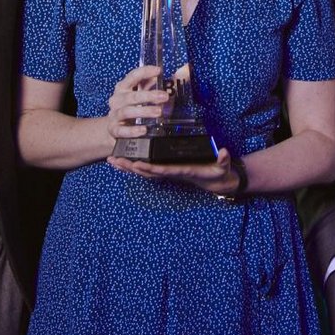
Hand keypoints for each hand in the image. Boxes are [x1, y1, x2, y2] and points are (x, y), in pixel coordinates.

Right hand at [104, 65, 168, 140]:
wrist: (113, 127)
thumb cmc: (128, 108)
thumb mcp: (137, 94)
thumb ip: (148, 86)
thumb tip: (163, 77)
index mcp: (122, 88)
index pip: (132, 76)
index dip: (145, 72)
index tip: (158, 71)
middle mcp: (117, 100)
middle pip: (132, 96)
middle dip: (149, 96)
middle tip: (164, 96)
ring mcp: (114, 115)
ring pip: (127, 111)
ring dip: (144, 111)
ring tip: (158, 112)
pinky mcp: (114, 129)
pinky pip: (122, 130)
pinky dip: (133, 130)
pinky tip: (143, 130)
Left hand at [108, 147, 242, 196]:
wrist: (217, 182)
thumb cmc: (219, 173)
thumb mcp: (223, 167)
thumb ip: (223, 160)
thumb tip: (224, 152)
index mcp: (183, 171)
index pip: (164, 170)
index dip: (150, 168)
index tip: (137, 164)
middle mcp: (172, 172)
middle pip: (147, 172)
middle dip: (130, 167)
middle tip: (113, 160)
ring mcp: (168, 171)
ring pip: (144, 170)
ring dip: (127, 166)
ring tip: (111, 160)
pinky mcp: (167, 168)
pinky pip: (148, 167)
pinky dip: (135, 164)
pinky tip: (123, 160)